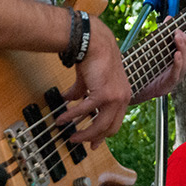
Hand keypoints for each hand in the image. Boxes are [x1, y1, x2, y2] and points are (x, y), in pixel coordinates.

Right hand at [57, 15, 130, 148]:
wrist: (95, 42)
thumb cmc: (94, 57)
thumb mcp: (90, 79)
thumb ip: (82, 92)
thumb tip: (69, 100)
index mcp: (123, 94)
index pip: (116, 121)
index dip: (104, 134)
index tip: (94, 143)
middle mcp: (122, 98)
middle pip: (110, 128)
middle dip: (94, 138)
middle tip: (80, 142)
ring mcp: (115, 97)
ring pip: (100, 125)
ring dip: (83, 133)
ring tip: (70, 136)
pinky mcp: (103, 94)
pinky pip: (86, 111)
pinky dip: (72, 116)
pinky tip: (62, 118)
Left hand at [131, 28, 185, 104]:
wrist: (133, 85)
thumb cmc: (147, 66)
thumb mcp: (157, 48)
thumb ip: (164, 34)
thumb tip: (169, 18)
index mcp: (181, 65)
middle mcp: (180, 72)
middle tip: (179, 32)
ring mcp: (174, 80)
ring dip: (184, 49)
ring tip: (177, 37)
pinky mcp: (166, 86)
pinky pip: (176, 75)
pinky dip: (178, 63)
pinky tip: (176, 54)